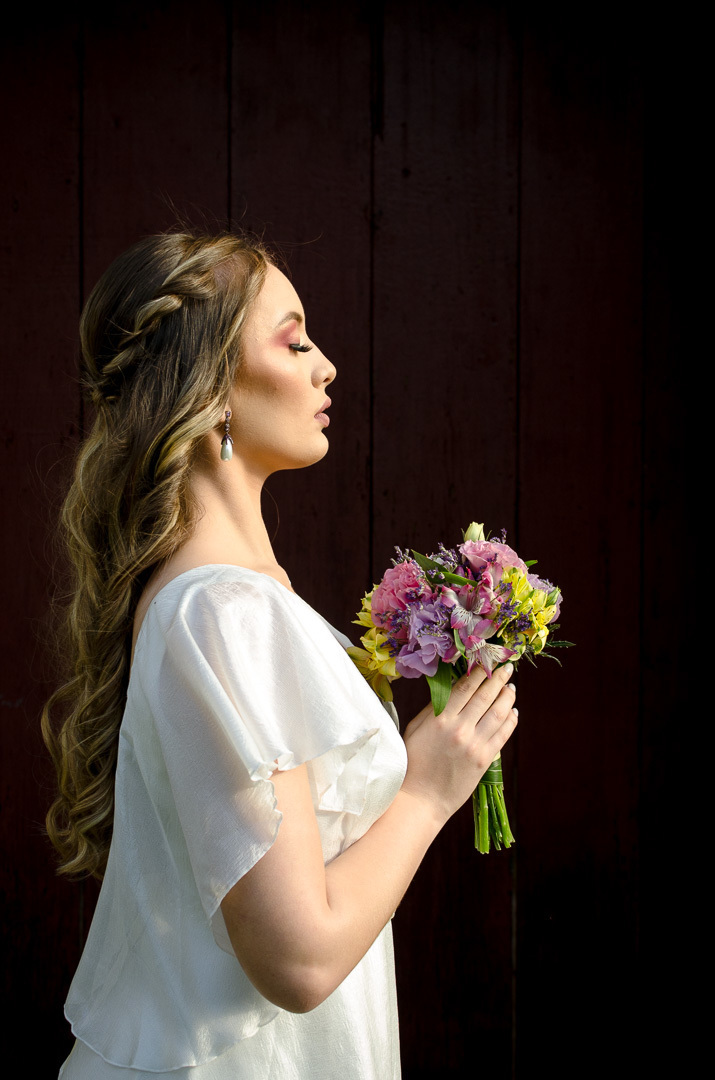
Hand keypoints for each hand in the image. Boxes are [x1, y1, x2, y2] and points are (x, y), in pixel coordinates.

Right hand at [400, 663, 517, 825]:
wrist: (421, 799)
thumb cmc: (413, 762)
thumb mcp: (416, 729)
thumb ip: (434, 708)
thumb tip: (452, 688)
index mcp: (440, 719)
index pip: (465, 687)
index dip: (479, 672)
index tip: (487, 661)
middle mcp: (460, 729)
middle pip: (486, 696)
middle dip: (498, 679)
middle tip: (507, 667)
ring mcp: (474, 745)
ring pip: (499, 713)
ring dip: (508, 697)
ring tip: (511, 687)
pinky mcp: (484, 760)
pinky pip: (503, 734)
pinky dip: (511, 720)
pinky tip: (513, 712)